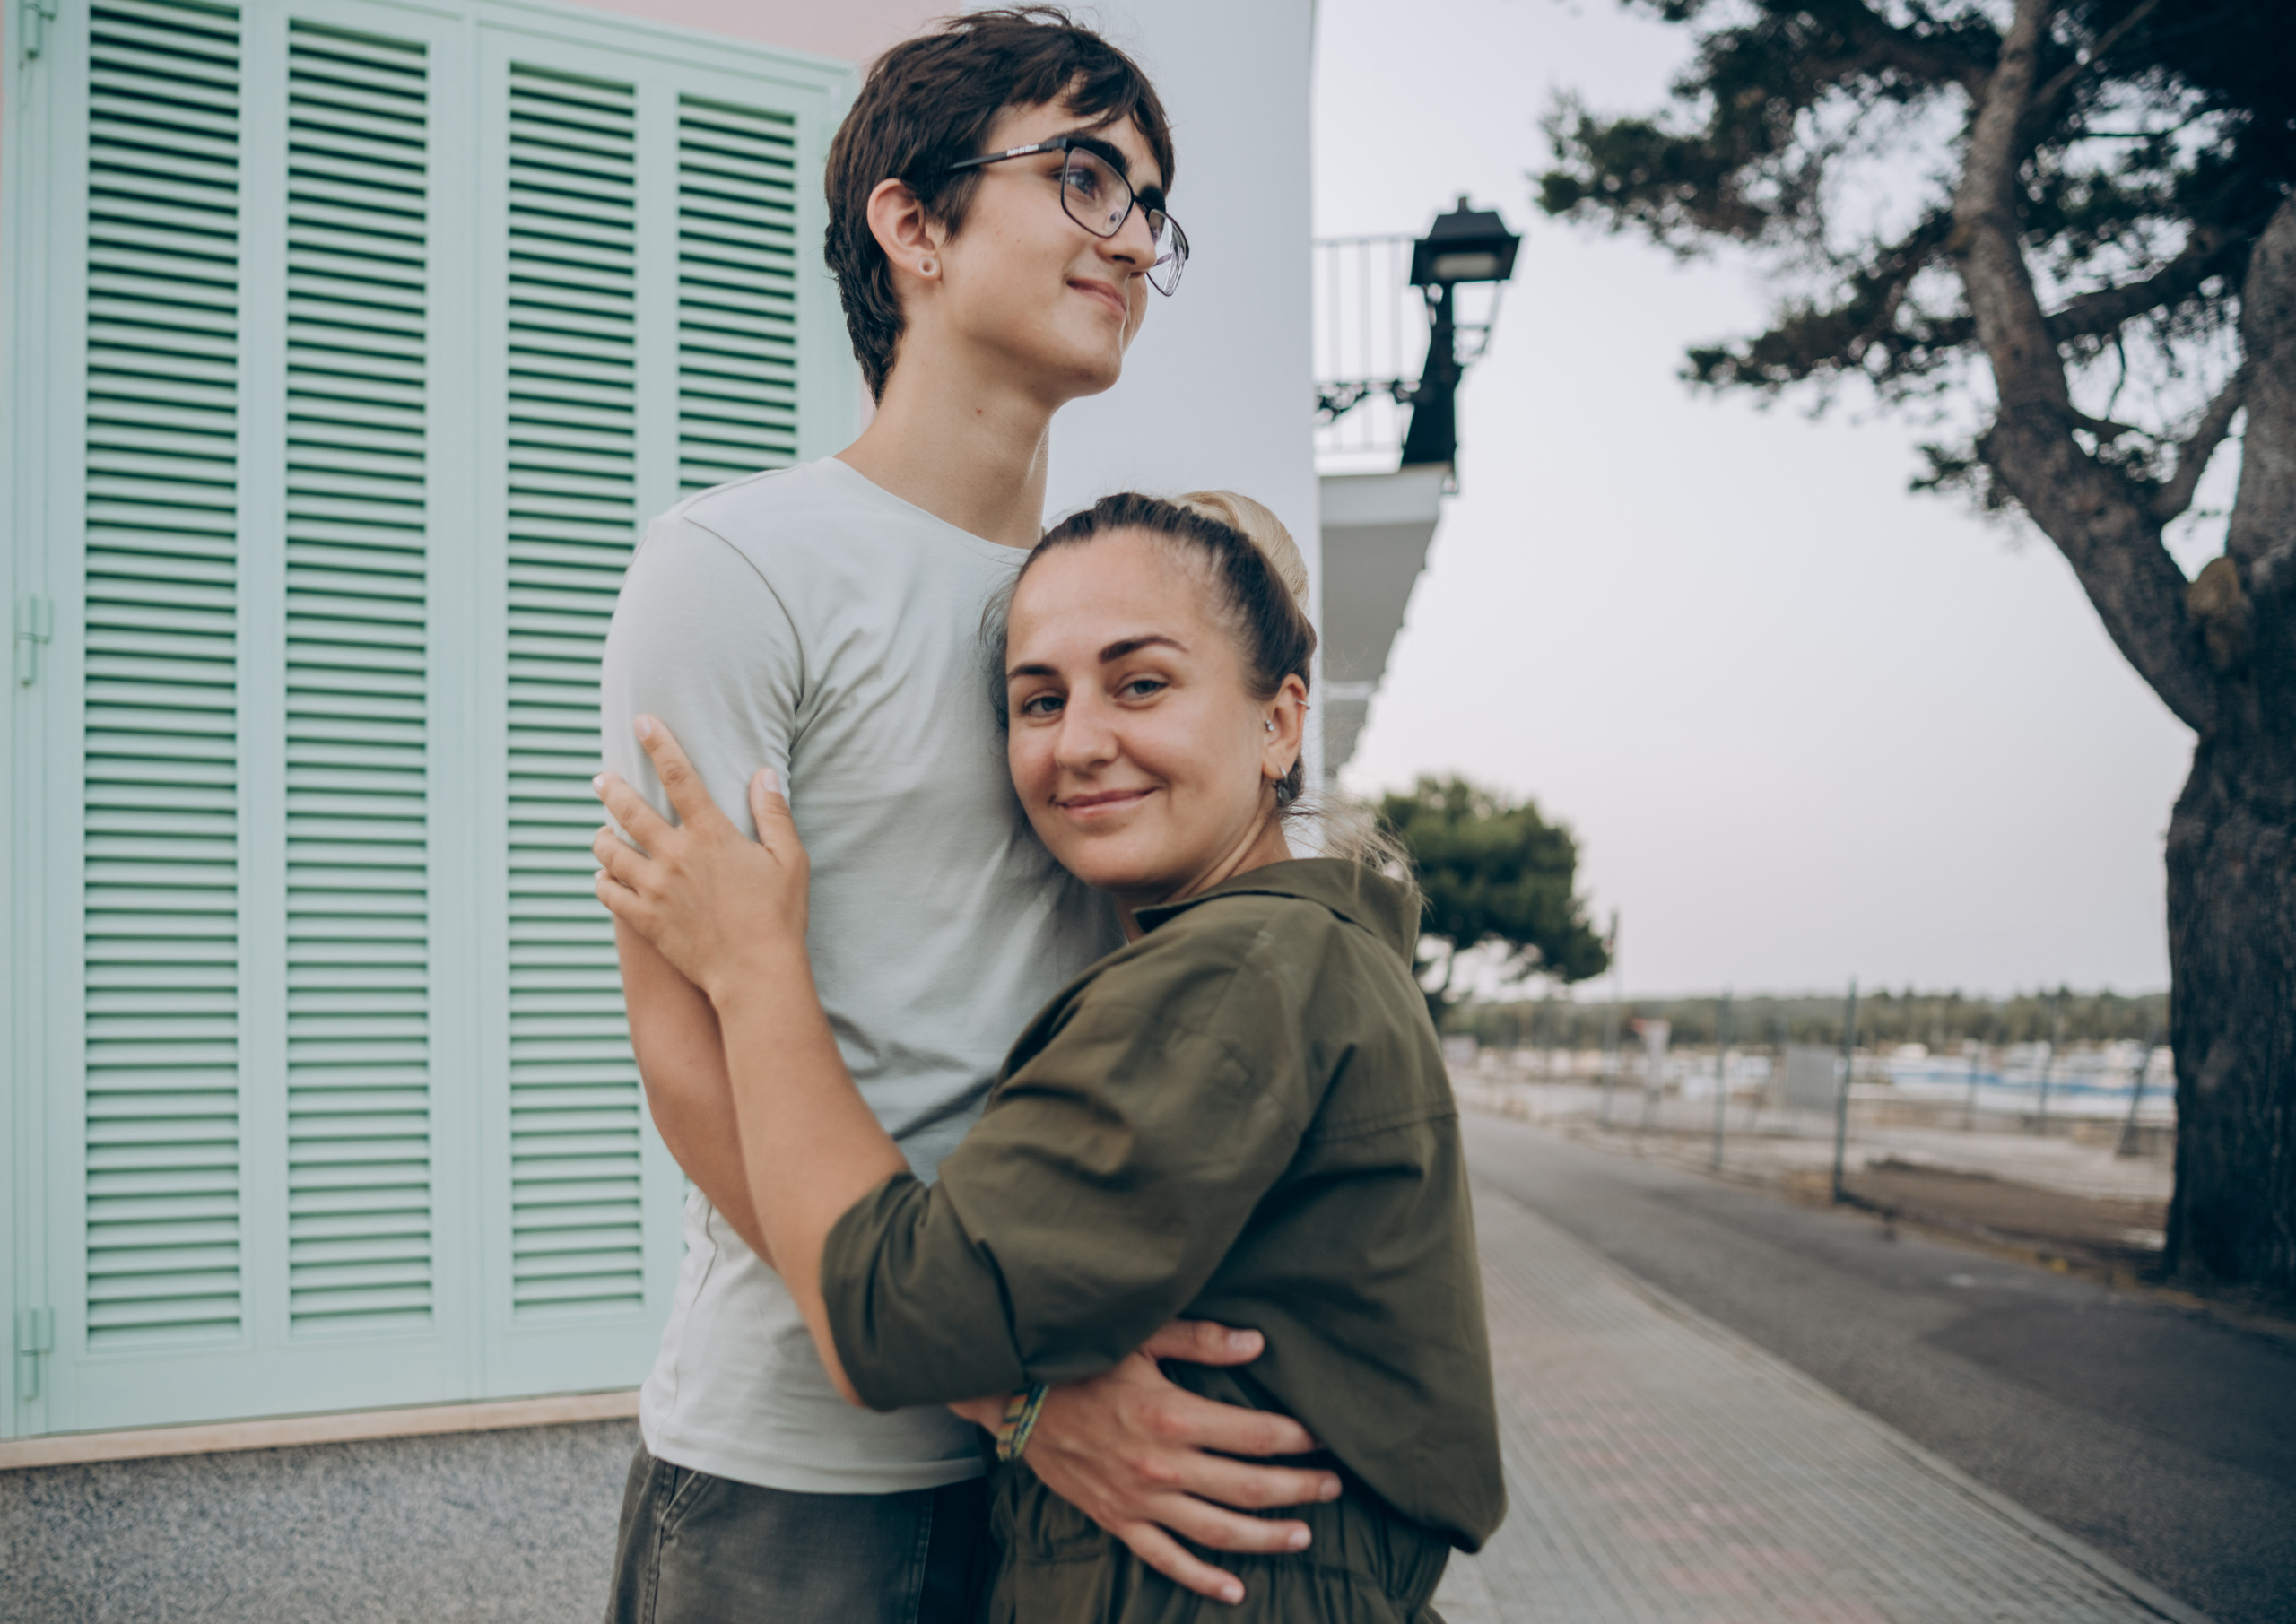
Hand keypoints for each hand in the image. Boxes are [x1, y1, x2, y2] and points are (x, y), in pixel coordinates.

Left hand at [592, 716, 807, 1004]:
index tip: (642, 722)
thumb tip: (764, 774)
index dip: (659, 744)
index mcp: (711, 835)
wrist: (755, 973)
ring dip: (602, 837)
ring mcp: (655, 888)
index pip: (680, 776)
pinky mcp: (645, 920)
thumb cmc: (779, 916)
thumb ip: (774, 814)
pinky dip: (602, 881)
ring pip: (610, 851)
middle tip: (600, 779)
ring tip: (601, 833)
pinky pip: (609, 893)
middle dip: (611, 788)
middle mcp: (676, 856)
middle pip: (630, 810)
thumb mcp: (790, 860)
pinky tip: (604, 877)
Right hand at [973, 1320, 1341, 1605]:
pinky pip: (1166, 1560)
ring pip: (1218, 1531)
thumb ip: (1201, 1340)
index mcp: (1172, 1416)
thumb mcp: (1141, 1337)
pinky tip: (1235, 1591)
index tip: (1323, 1436)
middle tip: (1333, 1487)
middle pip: (1248, 1487)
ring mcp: (1140, 1502)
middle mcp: (1162, 1467)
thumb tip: (1257, 1342)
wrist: (1015, 1399)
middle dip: (1298, 1488)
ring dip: (1266, 1536)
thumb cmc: (1081, 1361)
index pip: (1254, 1434)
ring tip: (1304, 1535)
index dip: (1296, 1437)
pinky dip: (1202, 1580)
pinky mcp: (1118, 1521)